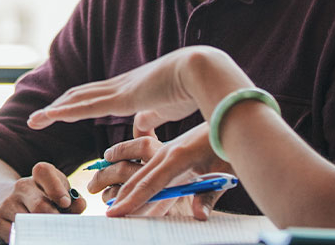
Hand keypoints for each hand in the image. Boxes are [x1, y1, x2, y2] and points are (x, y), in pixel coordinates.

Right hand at [0, 162, 85, 240]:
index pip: (44, 172)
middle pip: (40, 205)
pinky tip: (32, 235)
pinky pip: (16, 234)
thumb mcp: (57, 195)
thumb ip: (72, 201)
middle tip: (61, 228)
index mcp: (39, 175)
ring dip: (42, 231)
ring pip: (28, 222)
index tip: (65, 203)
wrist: (3, 200)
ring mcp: (7, 202)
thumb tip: (80, 204)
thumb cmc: (40, 199)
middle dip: (54, 219)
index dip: (56, 188)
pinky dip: (27, 237)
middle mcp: (21, 186)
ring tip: (48, 232)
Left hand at [27, 46, 238, 131]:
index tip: (59, 112)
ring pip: (77, 100)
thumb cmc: (192, 89)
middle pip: (80, 95)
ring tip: (34, 120)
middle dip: (58, 106)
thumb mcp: (166, 108)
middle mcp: (120, 86)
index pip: (96, 96)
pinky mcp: (122, 98)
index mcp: (130, 89)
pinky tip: (50, 116)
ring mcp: (119, 90)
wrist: (203, 71)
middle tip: (38, 117)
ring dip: (54, 110)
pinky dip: (65, 111)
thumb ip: (151, 117)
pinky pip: (86, 106)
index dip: (76, 103)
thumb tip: (139, 128)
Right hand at [90, 126, 228, 219]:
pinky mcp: (171, 147)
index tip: (114, 213)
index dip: (131, 201)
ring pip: (138, 167)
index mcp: (178, 158)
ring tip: (102, 190)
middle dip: (118, 193)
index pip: (149, 185)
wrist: (233, 118)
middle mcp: (167, 152)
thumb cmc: (229, 147)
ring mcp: (167, 148)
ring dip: (119, 179)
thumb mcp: (224, 173)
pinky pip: (146, 160)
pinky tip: (122, 171)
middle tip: (103, 209)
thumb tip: (198, 216)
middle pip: (137, 176)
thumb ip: (208, 196)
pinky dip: (131, 168)